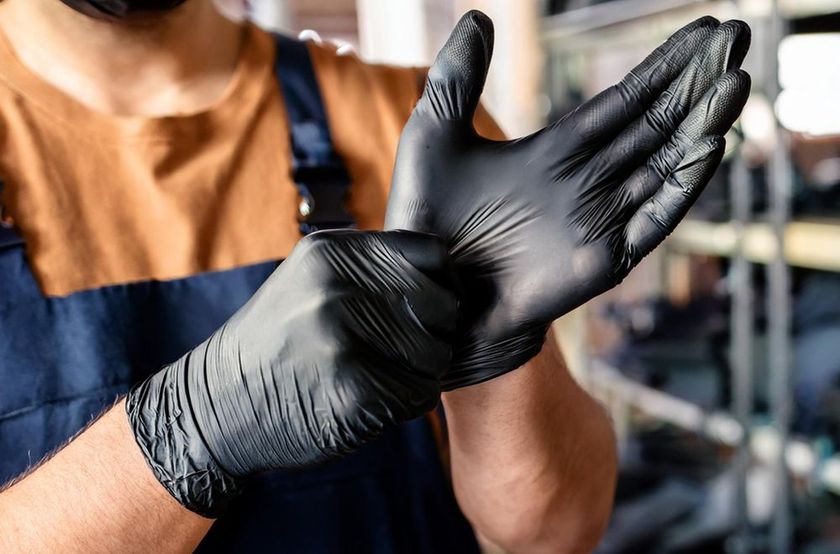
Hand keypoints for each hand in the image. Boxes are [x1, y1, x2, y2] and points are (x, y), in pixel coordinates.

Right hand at [126, 230, 455, 516]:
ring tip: (380, 376)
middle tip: (402, 351)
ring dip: (420, 372)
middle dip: (434, 332)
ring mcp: (344, 338)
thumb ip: (370, 268)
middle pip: (442, 303)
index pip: (431, 253)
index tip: (430, 307)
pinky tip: (370, 402)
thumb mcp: (311, 280)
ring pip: (437, 352)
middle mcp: (338, 286)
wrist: (216, 405)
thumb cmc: (278, 342)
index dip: (443, 284)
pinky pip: (420, 394)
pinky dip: (405, 404)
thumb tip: (447, 276)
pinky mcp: (353, 390)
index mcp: (333, 251)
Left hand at [385, 11, 750, 388]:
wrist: (422, 287)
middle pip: (653, 125)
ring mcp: (598, 221)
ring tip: (737, 84)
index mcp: (554, 153)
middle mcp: (585, 183)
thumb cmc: (424, 217)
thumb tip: (477, 16)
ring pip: (662, 164)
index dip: (663, 68)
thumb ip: (458, 78)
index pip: (622, 102)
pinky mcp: (601, 259)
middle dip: (695, 84)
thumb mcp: (434, 134)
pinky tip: (710, 146)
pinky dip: (681, 186)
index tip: (705, 33)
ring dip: (701, 126)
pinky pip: (651, 219)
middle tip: (739, 39)